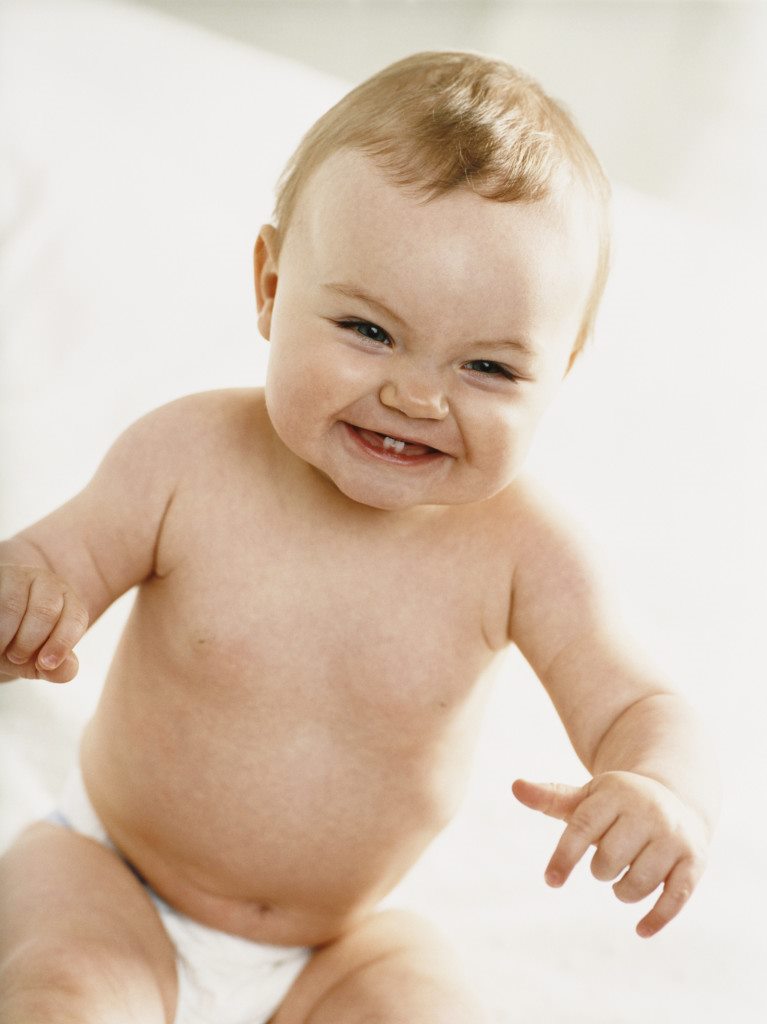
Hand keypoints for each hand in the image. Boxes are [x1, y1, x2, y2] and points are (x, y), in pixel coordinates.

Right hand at [0, 564, 87, 681]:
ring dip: (4, 635)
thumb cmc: (16, 645)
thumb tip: (69, 668)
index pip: (76, 617)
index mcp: (67, 601)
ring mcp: (18, 576)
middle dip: (29, 642)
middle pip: (46, 611)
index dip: (62, 643)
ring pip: (13, 605)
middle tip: (16, 657)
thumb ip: (58, 669)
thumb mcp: (37, 662)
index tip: (44, 664)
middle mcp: (47, 583)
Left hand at [512, 771, 708, 937]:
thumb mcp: (587, 797)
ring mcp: (673, 836)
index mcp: (615, 792)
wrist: (676, 797)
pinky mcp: (694, 860)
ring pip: (636, 884)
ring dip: (622, 891)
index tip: (551, 881)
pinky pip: (674, 898)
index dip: (564, 856)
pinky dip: (655, 918)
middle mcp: (648, 811)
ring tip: (624, 877)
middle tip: (607, 862)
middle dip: (600, 870)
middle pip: (608, 861)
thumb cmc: (617, 804)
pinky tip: (640, 930)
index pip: (582, 827)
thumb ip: (551, 798)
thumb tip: (515, 786)